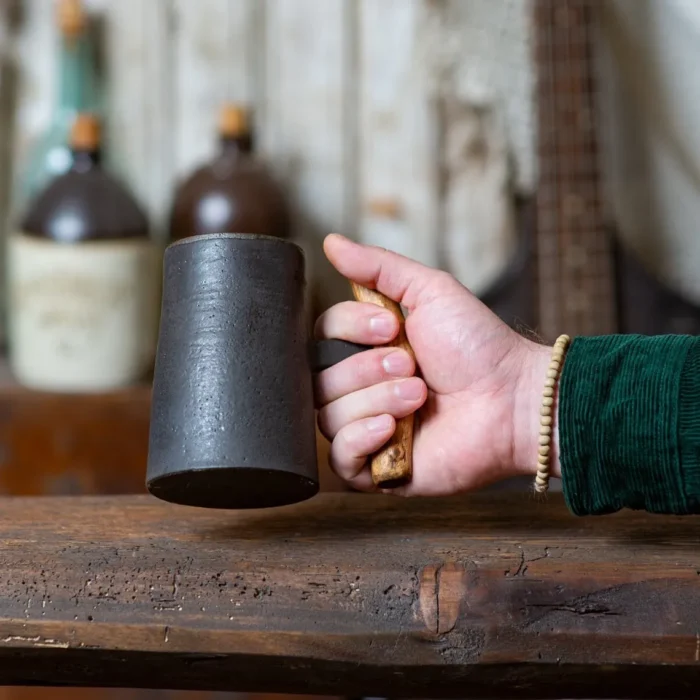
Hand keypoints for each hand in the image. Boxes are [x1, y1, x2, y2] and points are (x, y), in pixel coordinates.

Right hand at [314, 234, 557, 495]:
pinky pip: (340, 460)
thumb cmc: (478, 346)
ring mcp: (368, 429)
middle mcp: (362, 388)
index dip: (350, 329)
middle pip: (319, 378)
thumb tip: (330, 241)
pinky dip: (361, 440)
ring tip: (420, 398)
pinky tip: (395, 429)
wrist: (512, 399)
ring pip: (328, 416)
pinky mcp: (379, 470)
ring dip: (376, 401)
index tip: (393, 328)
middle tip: (414, 367)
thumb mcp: (429, 290)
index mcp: (368, 349)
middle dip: (367, 369)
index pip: (322, 336)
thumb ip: (377, 266)